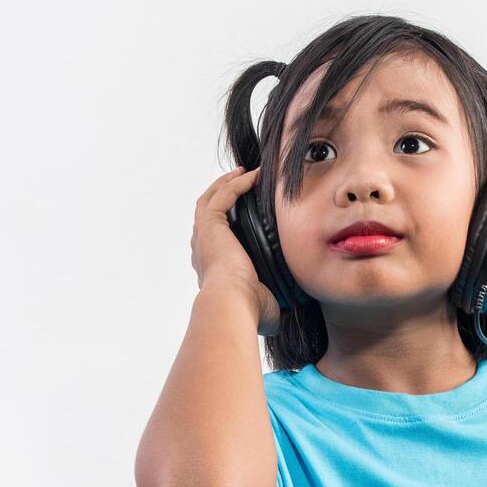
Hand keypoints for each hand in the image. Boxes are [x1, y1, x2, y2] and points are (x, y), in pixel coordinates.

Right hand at [190, 165, 282, 336]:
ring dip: (225, 184)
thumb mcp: (262, 306)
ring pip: (209, 200)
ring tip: (242, 173)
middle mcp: (202, 250)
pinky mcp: (211, 224)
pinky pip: (222, 195)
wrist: (233, 303)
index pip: (212, 241)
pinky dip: (235, 183)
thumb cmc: (246, 310)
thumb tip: (284, 313)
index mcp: (210, 269)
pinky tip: (252, 176)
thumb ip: (269, 304)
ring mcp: (204, 236)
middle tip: (238, 184)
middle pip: (206, 215)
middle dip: (220, 196)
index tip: (242, 214)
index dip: (224, 224)